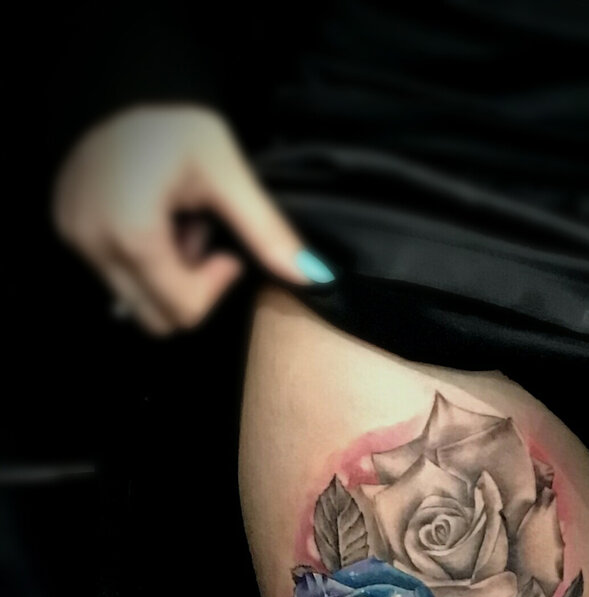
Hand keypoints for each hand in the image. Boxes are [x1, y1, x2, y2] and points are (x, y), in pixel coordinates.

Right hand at [52, 105, 330, 335]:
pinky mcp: (67, 231)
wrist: (117, 79)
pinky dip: (141, 259)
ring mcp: (75, 240)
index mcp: (132, 235)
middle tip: (201, 239)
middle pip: (157, 319)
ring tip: (176, 222)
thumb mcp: (227, 171)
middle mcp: (94, 245)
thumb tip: (314, 277)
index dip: (214, 287)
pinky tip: (153, 217)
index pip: (184, 311)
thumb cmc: (172, 120)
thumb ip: (266, 231)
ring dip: (165, 275)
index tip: (225, 251)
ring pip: (136, 300)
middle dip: (188, 290)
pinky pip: (114, 273)